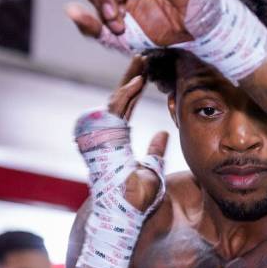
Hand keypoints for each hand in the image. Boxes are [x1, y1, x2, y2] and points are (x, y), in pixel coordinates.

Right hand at [106, 56, 168, 211]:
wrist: (124, 212)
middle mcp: (108, 135)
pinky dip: (126, 94)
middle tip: (144, 56)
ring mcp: (103, 135)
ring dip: (129, 79)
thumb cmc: (136, 199)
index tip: (147, 74)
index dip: (135, 90)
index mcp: (117, 140)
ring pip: (116, 99)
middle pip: (120, 98)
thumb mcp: (152, 169)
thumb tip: (163, 134)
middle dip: (131, 76)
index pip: (126, 108)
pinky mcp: (103, 136)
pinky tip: (139, 79)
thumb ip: (156, 151)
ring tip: (143, 59)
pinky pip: (115, 110)